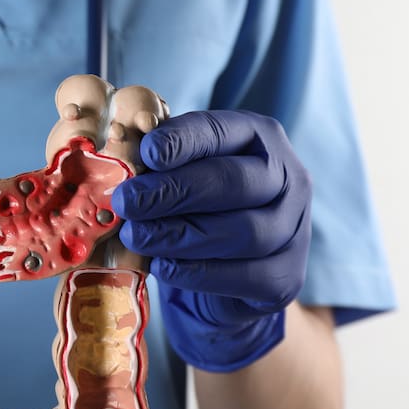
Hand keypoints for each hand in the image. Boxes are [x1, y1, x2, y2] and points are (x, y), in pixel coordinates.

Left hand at [112, 110, 311, 371]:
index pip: (220, 132)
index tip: (145, 152)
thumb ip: (158, 166)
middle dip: (173, 191)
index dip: (182, 141)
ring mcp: (294, 228)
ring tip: (135, 237)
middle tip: (126, 202)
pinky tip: (163, 267)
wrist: (229, 275)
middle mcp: (288, 178)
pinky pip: (246, 276)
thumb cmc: (198, 210)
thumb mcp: (181, 176)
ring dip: (180, 235)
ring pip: (242, 231)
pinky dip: (199, 272)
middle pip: (233, 182)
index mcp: (258, 139)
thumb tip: (114, 164)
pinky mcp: (287, 276)